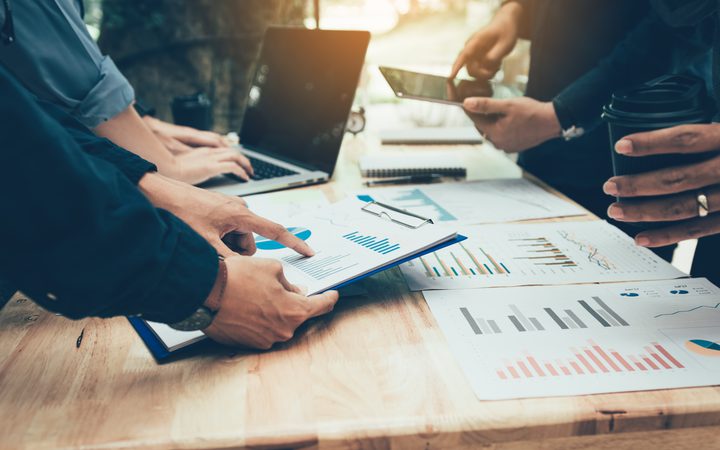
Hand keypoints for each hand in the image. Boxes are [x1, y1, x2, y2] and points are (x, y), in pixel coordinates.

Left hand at [138, 173, 313, 257]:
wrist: (160, 194)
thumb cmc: (181, 213)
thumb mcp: (206, 244)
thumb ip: (229, 260)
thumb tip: (242, 272)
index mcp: (241, 215)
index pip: (276, 231)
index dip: (294, 244)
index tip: (309, 252)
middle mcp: (240, 209)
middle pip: (250, 242)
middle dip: (236, 252)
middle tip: (214, 252)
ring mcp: (230, 208)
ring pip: (238, 239)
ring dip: (225, 246)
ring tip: (204, 242)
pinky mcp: (221, 210)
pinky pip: (228, 231)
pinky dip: (219, 238)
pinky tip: (202, 236)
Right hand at [141, 116, 253, 183]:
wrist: (165, 169)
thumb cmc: (172, 170)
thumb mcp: (187, 167)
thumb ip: (197, 167)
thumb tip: (202, 174)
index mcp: (203, 151)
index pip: (224, 150)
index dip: (234, 156)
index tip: (239, 163)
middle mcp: (209, 152)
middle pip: (233, 151)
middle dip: (244, 159)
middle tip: (249, 168)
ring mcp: (211, 158)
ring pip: (236, 156)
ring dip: (246, 164)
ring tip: (250, 173)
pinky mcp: (211, 166)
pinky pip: (233, 167)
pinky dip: (241, 172)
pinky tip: (245, 178)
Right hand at [203, 256, 338, 348]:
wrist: (205, 293)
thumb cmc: (238, 278)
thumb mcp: (272, 268)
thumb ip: (289, 282)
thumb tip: (295, 291)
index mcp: (295, 311)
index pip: (321, 306)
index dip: (329, 298)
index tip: (333, 295)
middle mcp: (284, 330)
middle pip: (298, 315)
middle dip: (295, 302)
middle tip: (285, 288)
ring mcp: (266, 340)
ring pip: (279, 323)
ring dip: (275, 311)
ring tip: (258, 294)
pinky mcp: (249, 344)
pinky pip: (262, 330)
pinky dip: (260, 319)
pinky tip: (248, 305)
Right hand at [449, 1, 522, 78]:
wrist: (506, 25)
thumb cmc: (505, 32)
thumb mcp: (505, 44)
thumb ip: (495, 56)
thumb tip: (484, 66)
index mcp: (476, 42)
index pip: (463, 56)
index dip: (456, 67)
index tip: (450, 78)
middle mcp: (471, 50)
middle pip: (470, 69)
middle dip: (482, 74)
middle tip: (496, 70)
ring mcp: (474, 55)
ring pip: (475, 72)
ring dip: (487, 73)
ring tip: (498, 65)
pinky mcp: (478, 60)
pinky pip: (480, 71)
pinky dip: (489, 72)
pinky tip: (497, 65)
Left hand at [463, 97, 560, 151]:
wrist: (552, 122)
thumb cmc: (532, 112)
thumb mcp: (507, 105)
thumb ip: (486, 105)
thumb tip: (466, 103)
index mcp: (494, 133)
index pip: (475, 119)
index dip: (469, 108)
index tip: (463, 101)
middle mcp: (498, 143)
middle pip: (482, 127)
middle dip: (482, 115)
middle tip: (486, 103)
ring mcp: (506, 147)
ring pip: (492, 132)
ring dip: (492, 122)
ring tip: (501, 111)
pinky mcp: (513, 147)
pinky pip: (501, 136)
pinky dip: (501, 128)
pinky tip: (509, 120)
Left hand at [603, 124, 719, 246]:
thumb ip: (706, 136)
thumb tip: (654, 141)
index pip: (687, 138)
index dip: (652, 143)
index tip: (622, 146)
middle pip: (677, 178)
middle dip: (638, 184)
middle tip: (610, 185)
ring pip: (684, 207)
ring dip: (645, 212)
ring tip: (617, 211)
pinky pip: (698, 230)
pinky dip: (667, 236)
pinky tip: (641, 237)